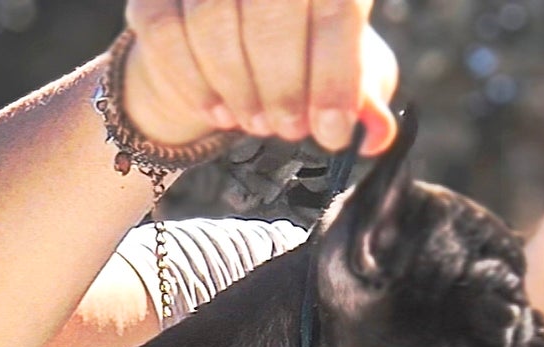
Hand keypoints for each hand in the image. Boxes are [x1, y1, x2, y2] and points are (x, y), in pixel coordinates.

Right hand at [123, 0, 397, 152]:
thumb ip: (361, 97)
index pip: (336, 3)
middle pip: (272, 5)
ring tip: (254, 122)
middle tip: (287, 129)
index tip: (330, 133)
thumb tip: (377, 136)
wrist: (219, 41)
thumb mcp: (336, 68)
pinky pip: (166, 35)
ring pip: (213, 20)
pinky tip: (217, 112)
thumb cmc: (292, 51)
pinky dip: (193, 84)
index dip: (336, 76)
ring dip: (239, 87)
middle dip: (283, 83)